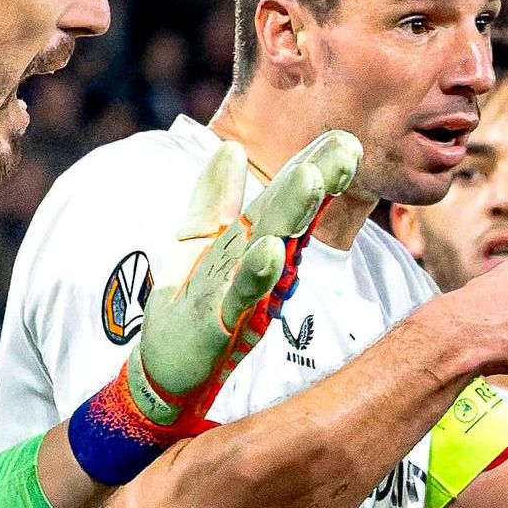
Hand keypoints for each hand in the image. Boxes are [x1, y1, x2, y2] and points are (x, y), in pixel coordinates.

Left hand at [83, 129, 361, 459]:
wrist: (163, 370)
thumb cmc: (191, 304)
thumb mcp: (198, 241)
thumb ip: (216, 197)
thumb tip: (232, 148)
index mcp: (251, 241)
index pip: (285, 197)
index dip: (314, 166)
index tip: (344, 138)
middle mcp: (257, 266)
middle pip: (287, 216)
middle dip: (316, 179)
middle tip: (345, 147)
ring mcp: (242, 295)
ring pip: (271, 248)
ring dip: (291, 214)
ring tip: (312, 180)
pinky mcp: (221, 324)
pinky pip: (242, 296)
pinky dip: (257, 273)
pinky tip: (270, 249)